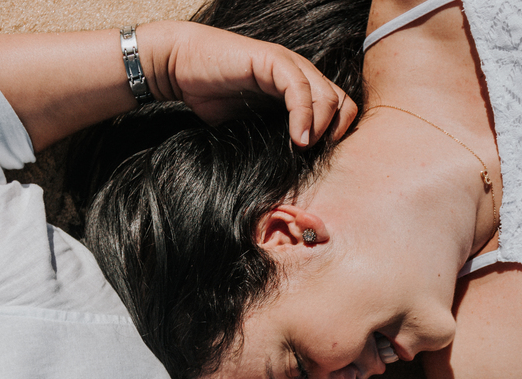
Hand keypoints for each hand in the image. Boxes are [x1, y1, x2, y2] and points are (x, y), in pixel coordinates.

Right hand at [137, 21, 357, 146]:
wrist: (179, 68)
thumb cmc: (210, 99)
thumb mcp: (250, 128)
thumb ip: (274, 140)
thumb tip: (293, 175)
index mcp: (298, 90)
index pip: (338, 109)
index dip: (337, 134)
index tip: (321, 159)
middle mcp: (299, 75)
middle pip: (341, 102)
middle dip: (335, 132)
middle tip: (316, 155)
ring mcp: (288, 66)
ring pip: (326, 94)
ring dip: (321, 126)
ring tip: (303, 147)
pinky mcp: (271, 60)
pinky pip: (298, 87)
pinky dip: (303, 114)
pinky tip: (297, 137)